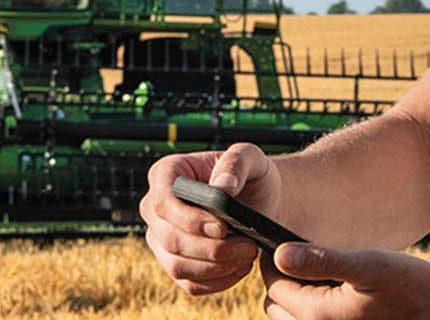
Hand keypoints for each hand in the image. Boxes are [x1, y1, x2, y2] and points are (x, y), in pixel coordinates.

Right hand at [139, 141, 283, 295]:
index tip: (223, 227)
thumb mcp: (252, 158)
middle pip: (170, 240)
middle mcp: (155, 209)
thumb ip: (237, 163)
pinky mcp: (176, 264)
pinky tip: (241, 267)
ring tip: (249, 255)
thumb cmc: (253, 175)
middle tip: (250, 245)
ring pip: (177, 266)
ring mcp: (161, 240)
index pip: (162, 202)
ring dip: (217, 267)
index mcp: (165, 174)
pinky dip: (218, 281)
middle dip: (213, 248)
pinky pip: (189, 284)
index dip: (190, 220)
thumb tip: (221, 188)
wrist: (262, 200)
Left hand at [260, 242, 429, 319]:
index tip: (282, 240)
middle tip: (301, 255)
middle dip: (282, 280)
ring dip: (296, 296)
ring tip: (317, 272)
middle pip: (277, 304)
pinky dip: (312, 307)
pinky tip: (335, 290)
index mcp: (316, 314)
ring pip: (291, 317)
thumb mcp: (370, 265)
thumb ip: (323, 260)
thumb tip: (279, 254)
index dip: (274, 260)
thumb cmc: (411, 289)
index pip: (275, 285)